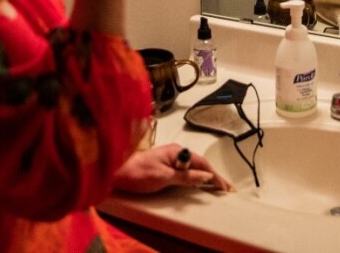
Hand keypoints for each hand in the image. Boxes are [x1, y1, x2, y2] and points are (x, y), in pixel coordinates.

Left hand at [113, 143, 234, 193]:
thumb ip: (186, 176)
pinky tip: (196, 182)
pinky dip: (193, 177)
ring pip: (191, 167)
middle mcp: (175, 153)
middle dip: (212, 176)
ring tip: (215, 186)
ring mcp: (169, 159)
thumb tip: (206, 176)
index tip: (224, 187)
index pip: (202, 164)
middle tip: (224, 188)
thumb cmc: (138, 173)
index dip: (214, 176)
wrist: (115, 171)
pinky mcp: (163, 166)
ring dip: (204, 176)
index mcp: (177, 152)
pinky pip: (183, 171)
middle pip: (198, 164)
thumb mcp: (164, 176)